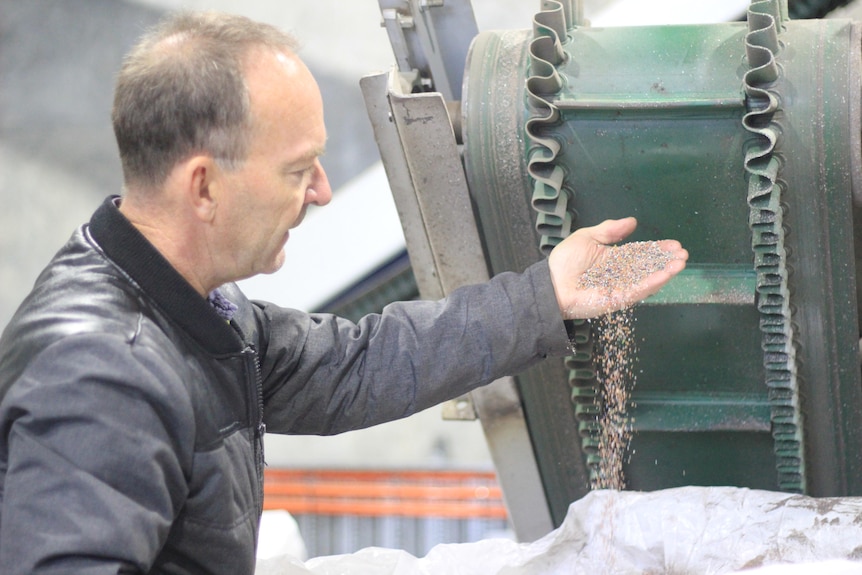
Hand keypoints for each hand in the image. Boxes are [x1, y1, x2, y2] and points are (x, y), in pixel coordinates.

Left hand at [548, 217, 687, 318]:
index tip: (675, 245)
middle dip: (667, 261)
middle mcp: (620, 275)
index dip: (658, 250)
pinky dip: (651, 283)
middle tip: (683, 254)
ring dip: (665, 273)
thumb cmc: (565, 261)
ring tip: (680, 264)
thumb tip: (633, 222)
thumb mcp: (587, 237)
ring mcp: (619, 288)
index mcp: (615, 260)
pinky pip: (636, 291)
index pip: (641, 254)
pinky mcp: (616, 299)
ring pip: (647, 280)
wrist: (550, 283)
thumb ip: (610, 230)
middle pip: (648, 268)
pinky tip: (664, 275)